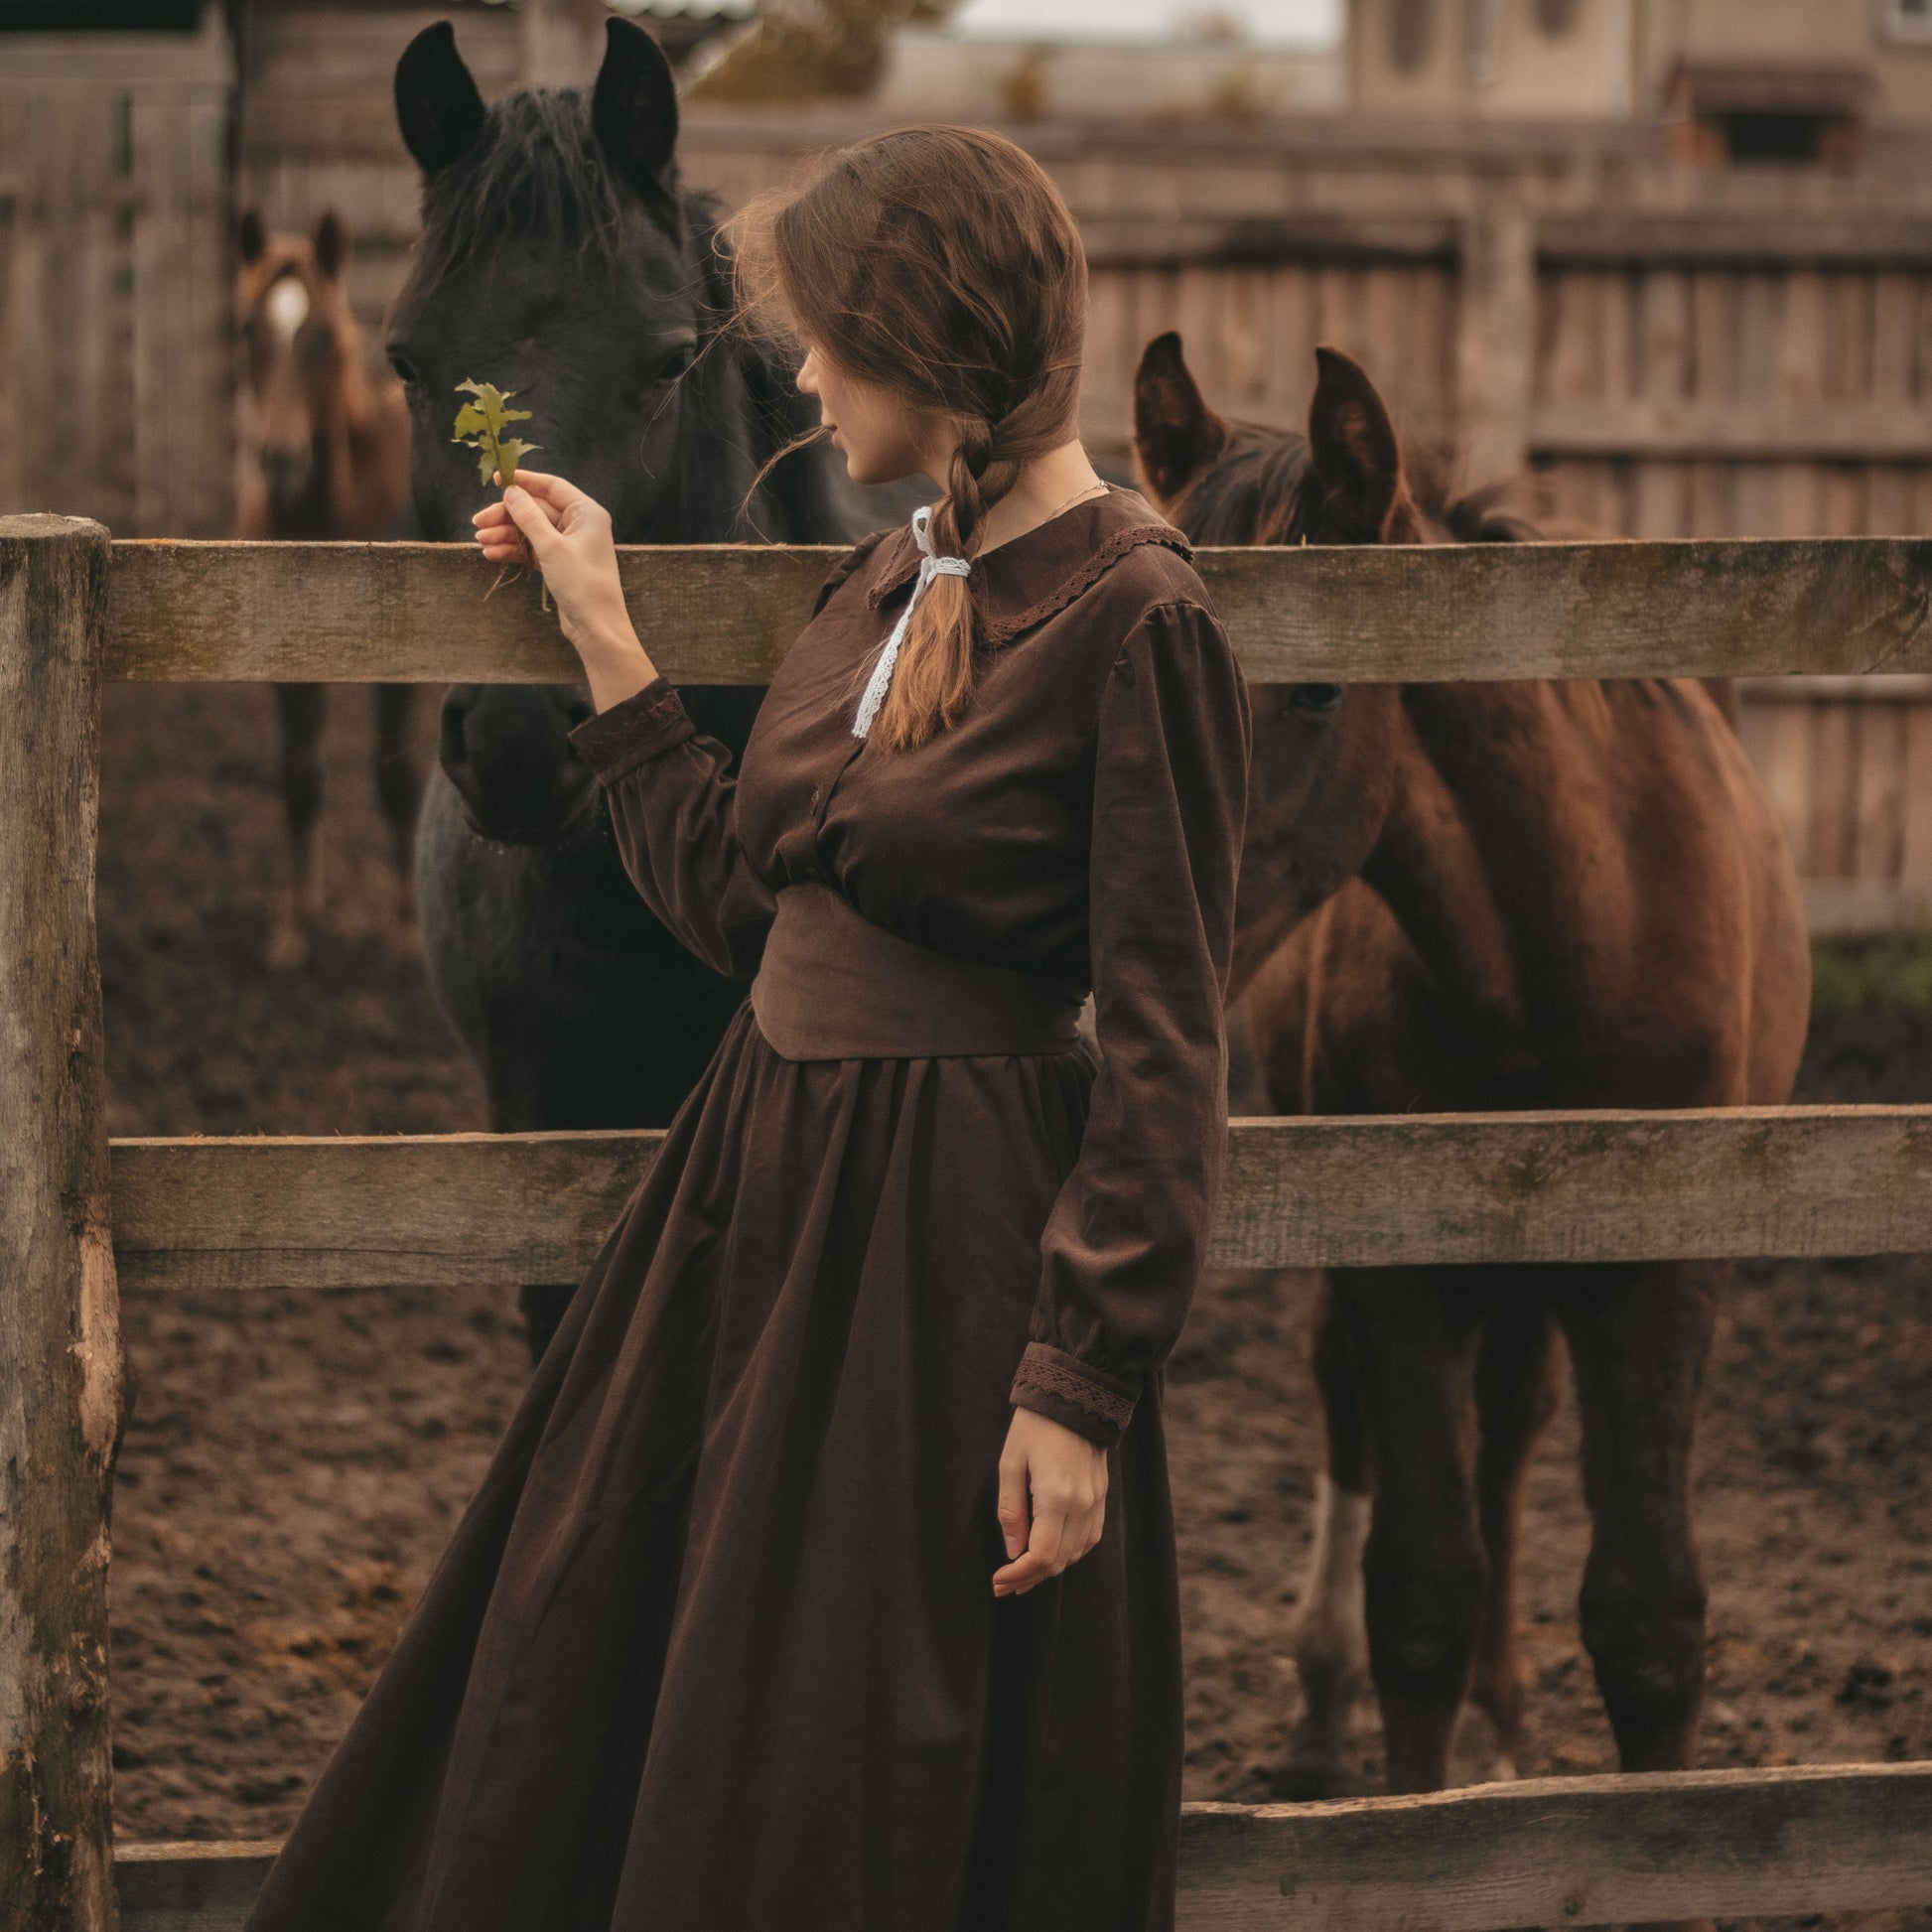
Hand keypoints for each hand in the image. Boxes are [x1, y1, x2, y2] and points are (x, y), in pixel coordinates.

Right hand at [473, 471, 657, 704]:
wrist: (596, 628)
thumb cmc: (581, 583)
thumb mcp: (551, 546)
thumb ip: (529, 516)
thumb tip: (511, 491)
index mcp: (586, 513)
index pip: (551, 487)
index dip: (524, 481)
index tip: (496, 479)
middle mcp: (580, 525)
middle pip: (537, 510)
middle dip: (507, 516)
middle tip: (478, 523)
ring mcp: (570, 545)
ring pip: (532, 531)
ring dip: (506, 534)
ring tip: (481, 541)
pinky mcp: (561, 564)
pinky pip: (533, 550)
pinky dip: (514, 551)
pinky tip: (492, 554)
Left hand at [993, 1406, 1108, 1596]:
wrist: (1074, 1396)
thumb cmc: (1035, 1425)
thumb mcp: (1010, 1463)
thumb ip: (1011, 1511)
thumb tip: (1013, 1551)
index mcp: (1057, 1497)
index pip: (1041, 1556)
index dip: (1018, 1574)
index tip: (998, 1581)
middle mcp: (1082, 1505)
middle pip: (1058, 1561)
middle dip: (1029, 1578)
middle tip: (1003, 1584)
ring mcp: (1096, 1501)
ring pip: (1075, 1554)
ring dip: (1049, 1568)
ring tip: (1022, 1572)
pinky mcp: (1102, 1495)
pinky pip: (1089, 1537)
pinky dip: (1069, 1552)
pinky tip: (1051, 1552)